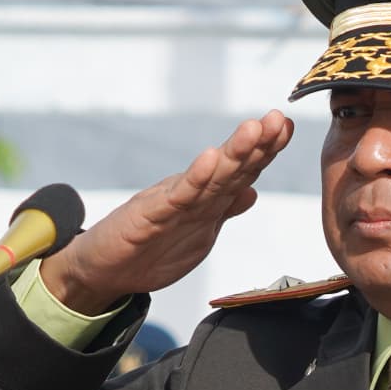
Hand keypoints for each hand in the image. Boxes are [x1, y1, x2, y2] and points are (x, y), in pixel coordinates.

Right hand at [40, 112, 296, 314]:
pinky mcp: (150, 215)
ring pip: (209, 176)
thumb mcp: (197, 232)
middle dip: (256, 144)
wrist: (103, 269)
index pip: (241, 172)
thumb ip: (222, 209)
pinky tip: (208, 160)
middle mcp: (192, 194)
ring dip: (232, 152)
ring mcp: (171, 202)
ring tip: (253, 129)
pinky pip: (177, 197)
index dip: (265, 151)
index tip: (287, 127)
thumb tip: (252, 192)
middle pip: (230, 167)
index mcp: (206, 200)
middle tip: (278, 120)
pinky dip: (194, 179)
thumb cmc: (149, 248)